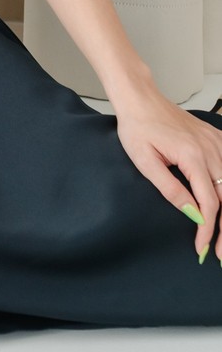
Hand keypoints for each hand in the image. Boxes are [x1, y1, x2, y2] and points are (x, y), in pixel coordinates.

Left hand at [114, 87, 221, 262]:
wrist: (139, 98)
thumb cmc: (137, 126)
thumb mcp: (144, 160)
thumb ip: (170, 188)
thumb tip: (192, 213)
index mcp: (192, 156)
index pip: (209, 203)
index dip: (207, 229)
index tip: (202, 247)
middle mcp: (210, 149)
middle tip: (220, 253)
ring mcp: (216, 142)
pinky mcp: (216, 138)